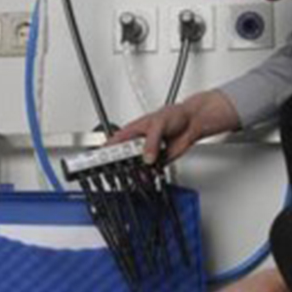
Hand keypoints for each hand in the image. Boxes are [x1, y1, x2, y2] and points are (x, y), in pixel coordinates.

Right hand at [109, 90, 239, 163]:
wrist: (192, 122)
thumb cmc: (174, 115)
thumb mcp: (158, 124)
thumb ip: (151, 141)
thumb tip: (147, 157)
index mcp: (133, 130)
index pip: (114, 142)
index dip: (105, 151)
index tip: (98, 160)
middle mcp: (139, 142)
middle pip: (123, 157)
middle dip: (120, 165)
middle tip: (120, 170)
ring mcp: (148, 151)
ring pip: (136, 166)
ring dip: (135, 172)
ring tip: (136, 175)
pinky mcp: (158, 160)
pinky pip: (150, 171)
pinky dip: (149, 175)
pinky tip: (148, 177)